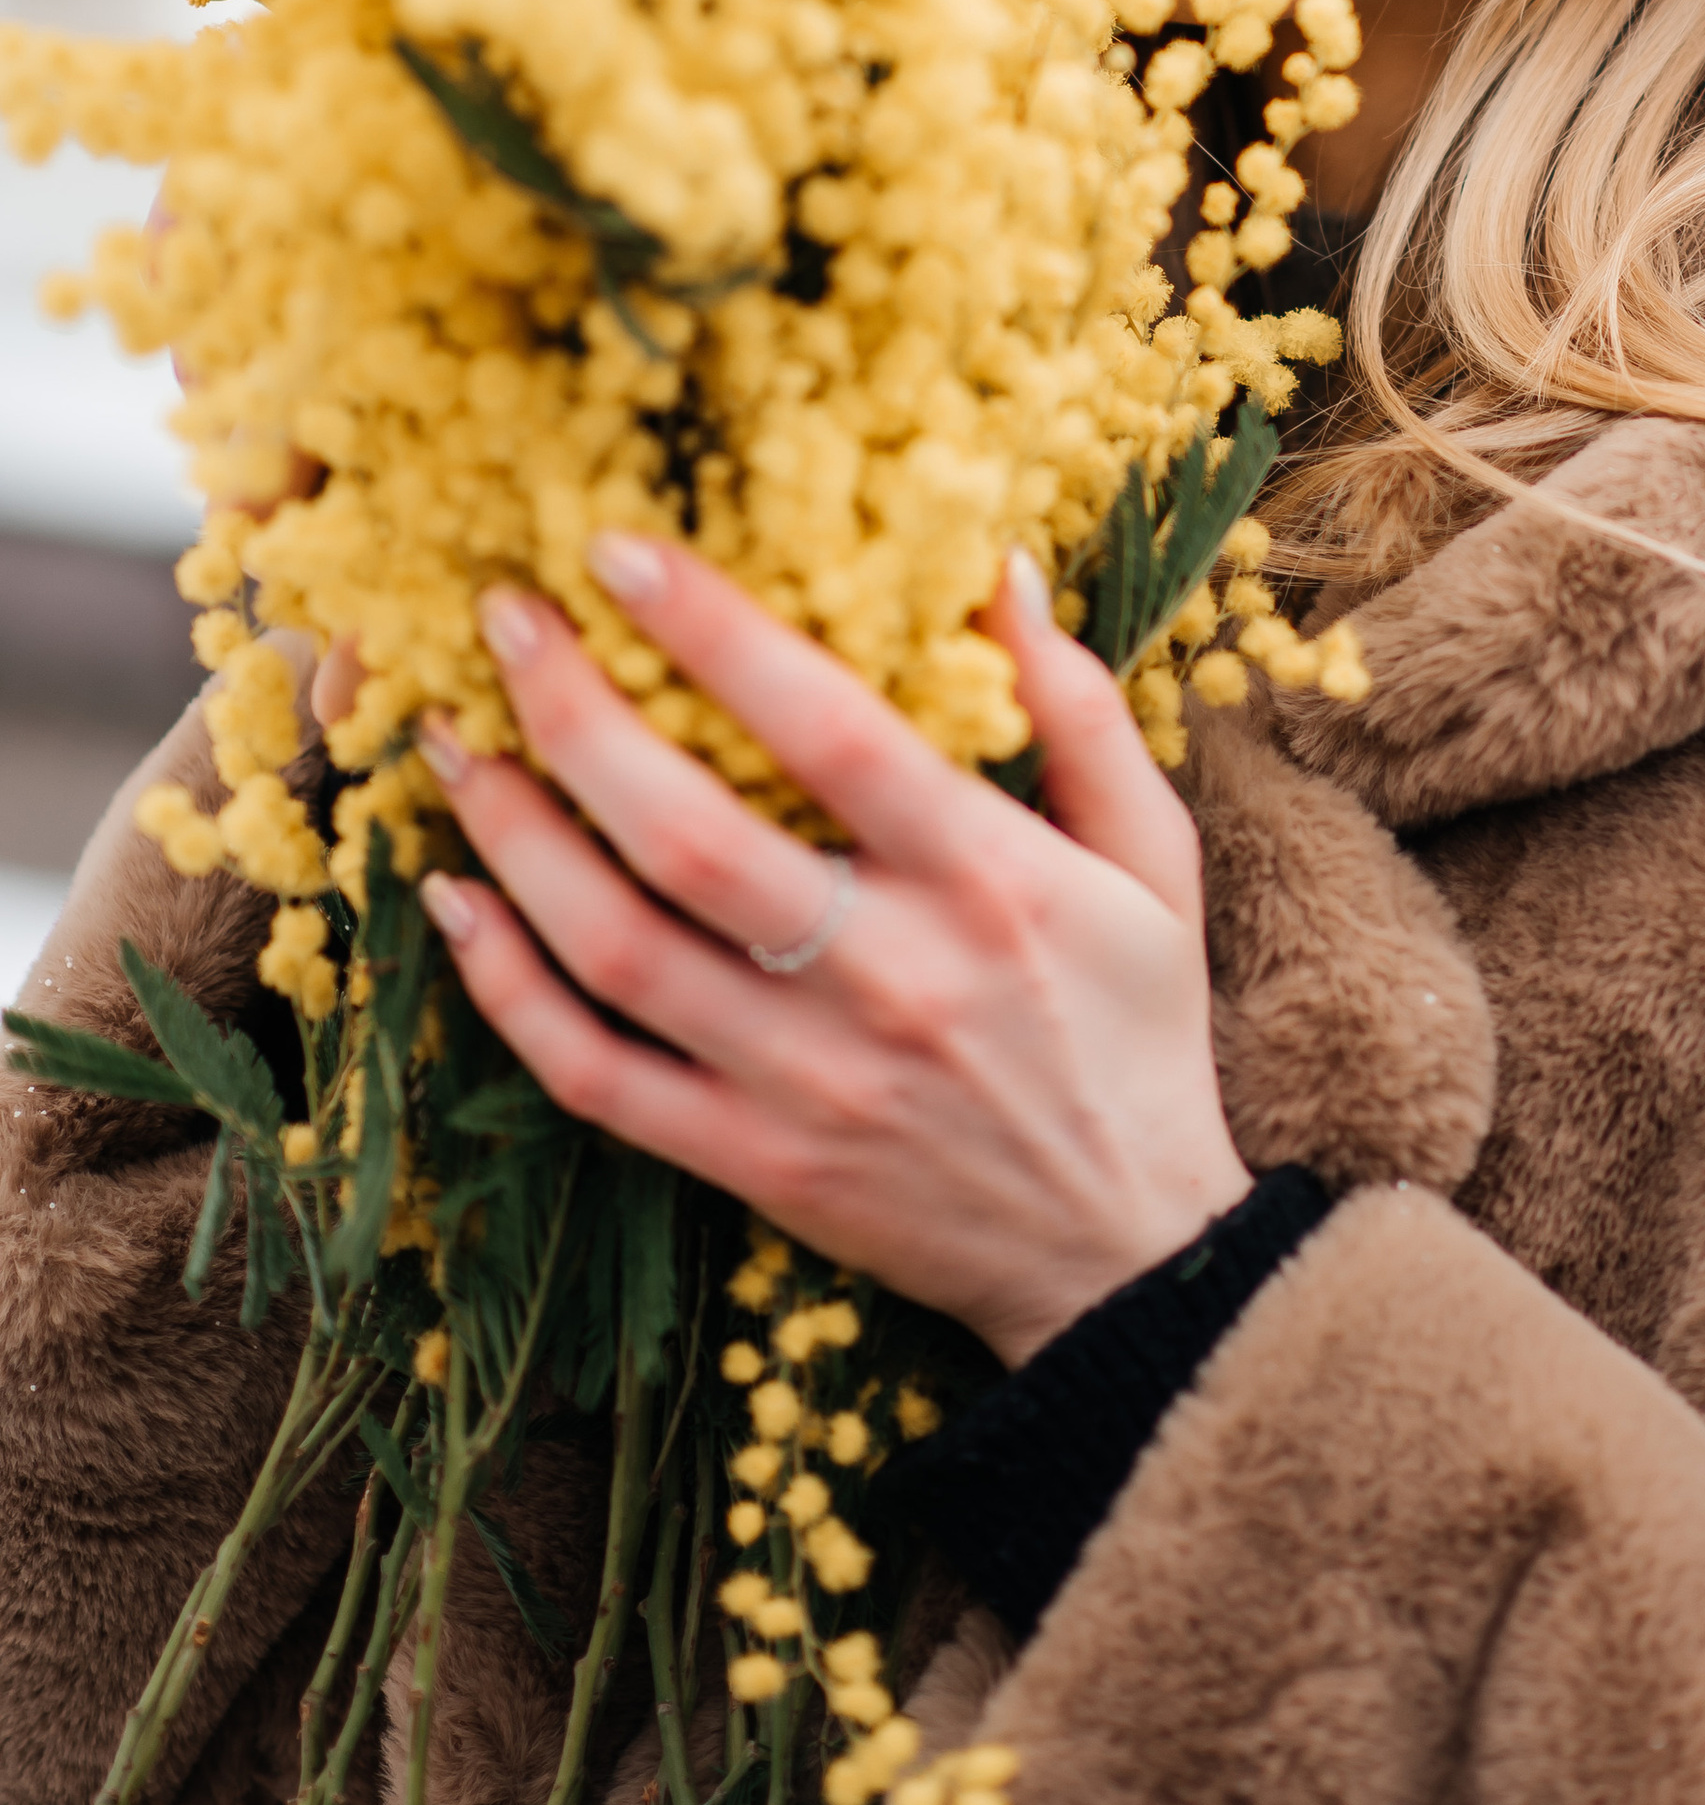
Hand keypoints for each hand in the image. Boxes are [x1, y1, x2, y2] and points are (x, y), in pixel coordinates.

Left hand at [413, 542, 1249, 1367]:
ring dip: (513, 837)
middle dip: (574, 715)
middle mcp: (887, 976)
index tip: (621, 550)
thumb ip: (1080, 710)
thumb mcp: (1152, 857)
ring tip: (451, 742)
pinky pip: (595, 1076)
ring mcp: (807, 1081)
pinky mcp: (755, 1163)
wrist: (1125, 1254)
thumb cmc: (1138, 1030)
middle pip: (689, 838)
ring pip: (618, 951)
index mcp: (987, 881)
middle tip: (502, 621)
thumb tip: (1001, 569)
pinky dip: (507, 990)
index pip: (830, 733)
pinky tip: (454, 902)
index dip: (716, 633)